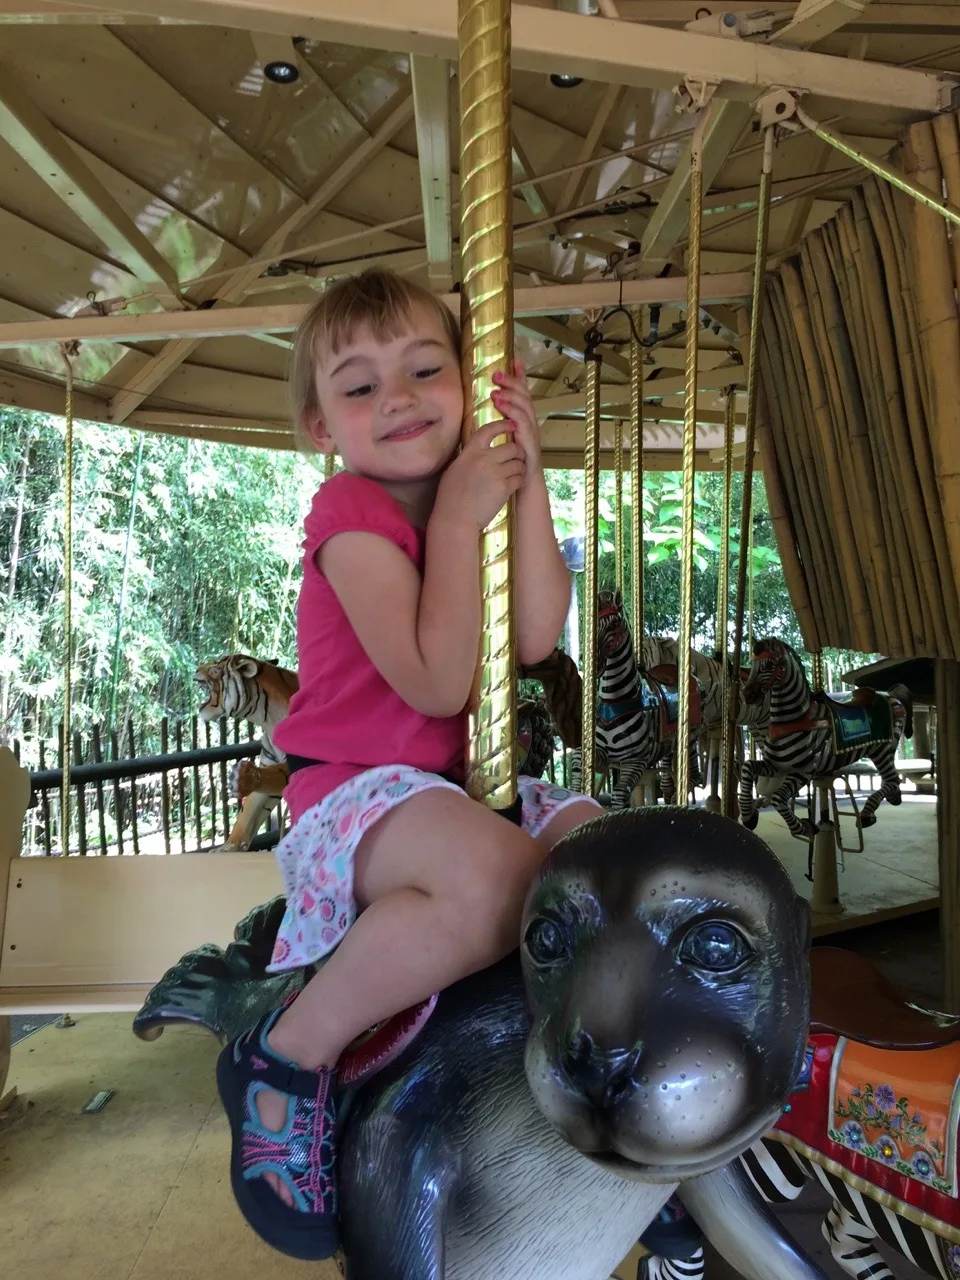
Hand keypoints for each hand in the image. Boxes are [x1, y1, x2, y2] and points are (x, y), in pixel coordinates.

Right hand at [434, 420, 525, 530]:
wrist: (455, 519)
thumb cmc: (450, 498)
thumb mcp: (454, 470)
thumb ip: (467, 458)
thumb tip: (475, 451)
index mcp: (470, 452)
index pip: (488, 430)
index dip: (503, 425)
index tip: (511, 425)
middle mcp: (484, 459)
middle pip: (512, 447)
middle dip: (518, 452)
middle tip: (518, 458)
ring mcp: (495, 473)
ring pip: (519, 463)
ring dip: (520, 468)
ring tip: (516, 473)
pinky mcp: (504, 488)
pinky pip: (519, 478)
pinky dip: (519, 481)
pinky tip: (513, 486)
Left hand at [491, 360, 540, 488]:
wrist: (524, 483)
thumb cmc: (512, 461)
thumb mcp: (503, 438)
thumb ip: (498, 423)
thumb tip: (484, 414)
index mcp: (523, 419)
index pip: (524, 393)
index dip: (521, 377)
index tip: (515, 360)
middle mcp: (530, 422)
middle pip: (524, 396)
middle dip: (512, 382)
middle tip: (496, 375)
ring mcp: (531, 432)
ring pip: (524, 407)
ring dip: (510, 396)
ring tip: (495, 390)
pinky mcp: (530, 442)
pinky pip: (522, 423)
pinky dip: (511, 412)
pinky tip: (500, 406)